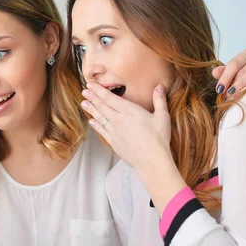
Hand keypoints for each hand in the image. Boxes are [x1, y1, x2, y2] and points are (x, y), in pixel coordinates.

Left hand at [83, 83, 186, 213]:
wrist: (151, 160)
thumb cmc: (158, 138)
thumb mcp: (162, 116)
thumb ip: (159, 100)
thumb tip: (159, 86)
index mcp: (129, 111)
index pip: (110, 98)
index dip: (99, 90)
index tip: (91, 85)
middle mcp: (118, 120)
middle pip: (102, 106)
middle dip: (92, 97)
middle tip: (84, 91)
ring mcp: (114, 132)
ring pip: (100, 118)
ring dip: (91, 110)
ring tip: (83, 103)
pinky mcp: (114, 142)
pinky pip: (102, 131)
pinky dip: (96, 125)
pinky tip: (91, 121)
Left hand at [213, 47, 245, 95]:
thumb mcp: (240, 73)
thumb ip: (227, 73)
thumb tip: (214, 72)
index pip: (233, 64)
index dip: (224, 77)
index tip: (219, 90)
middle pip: (242, 70)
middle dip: (232, 83)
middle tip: (226, 95)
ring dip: (242, 84)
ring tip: (234, 94)